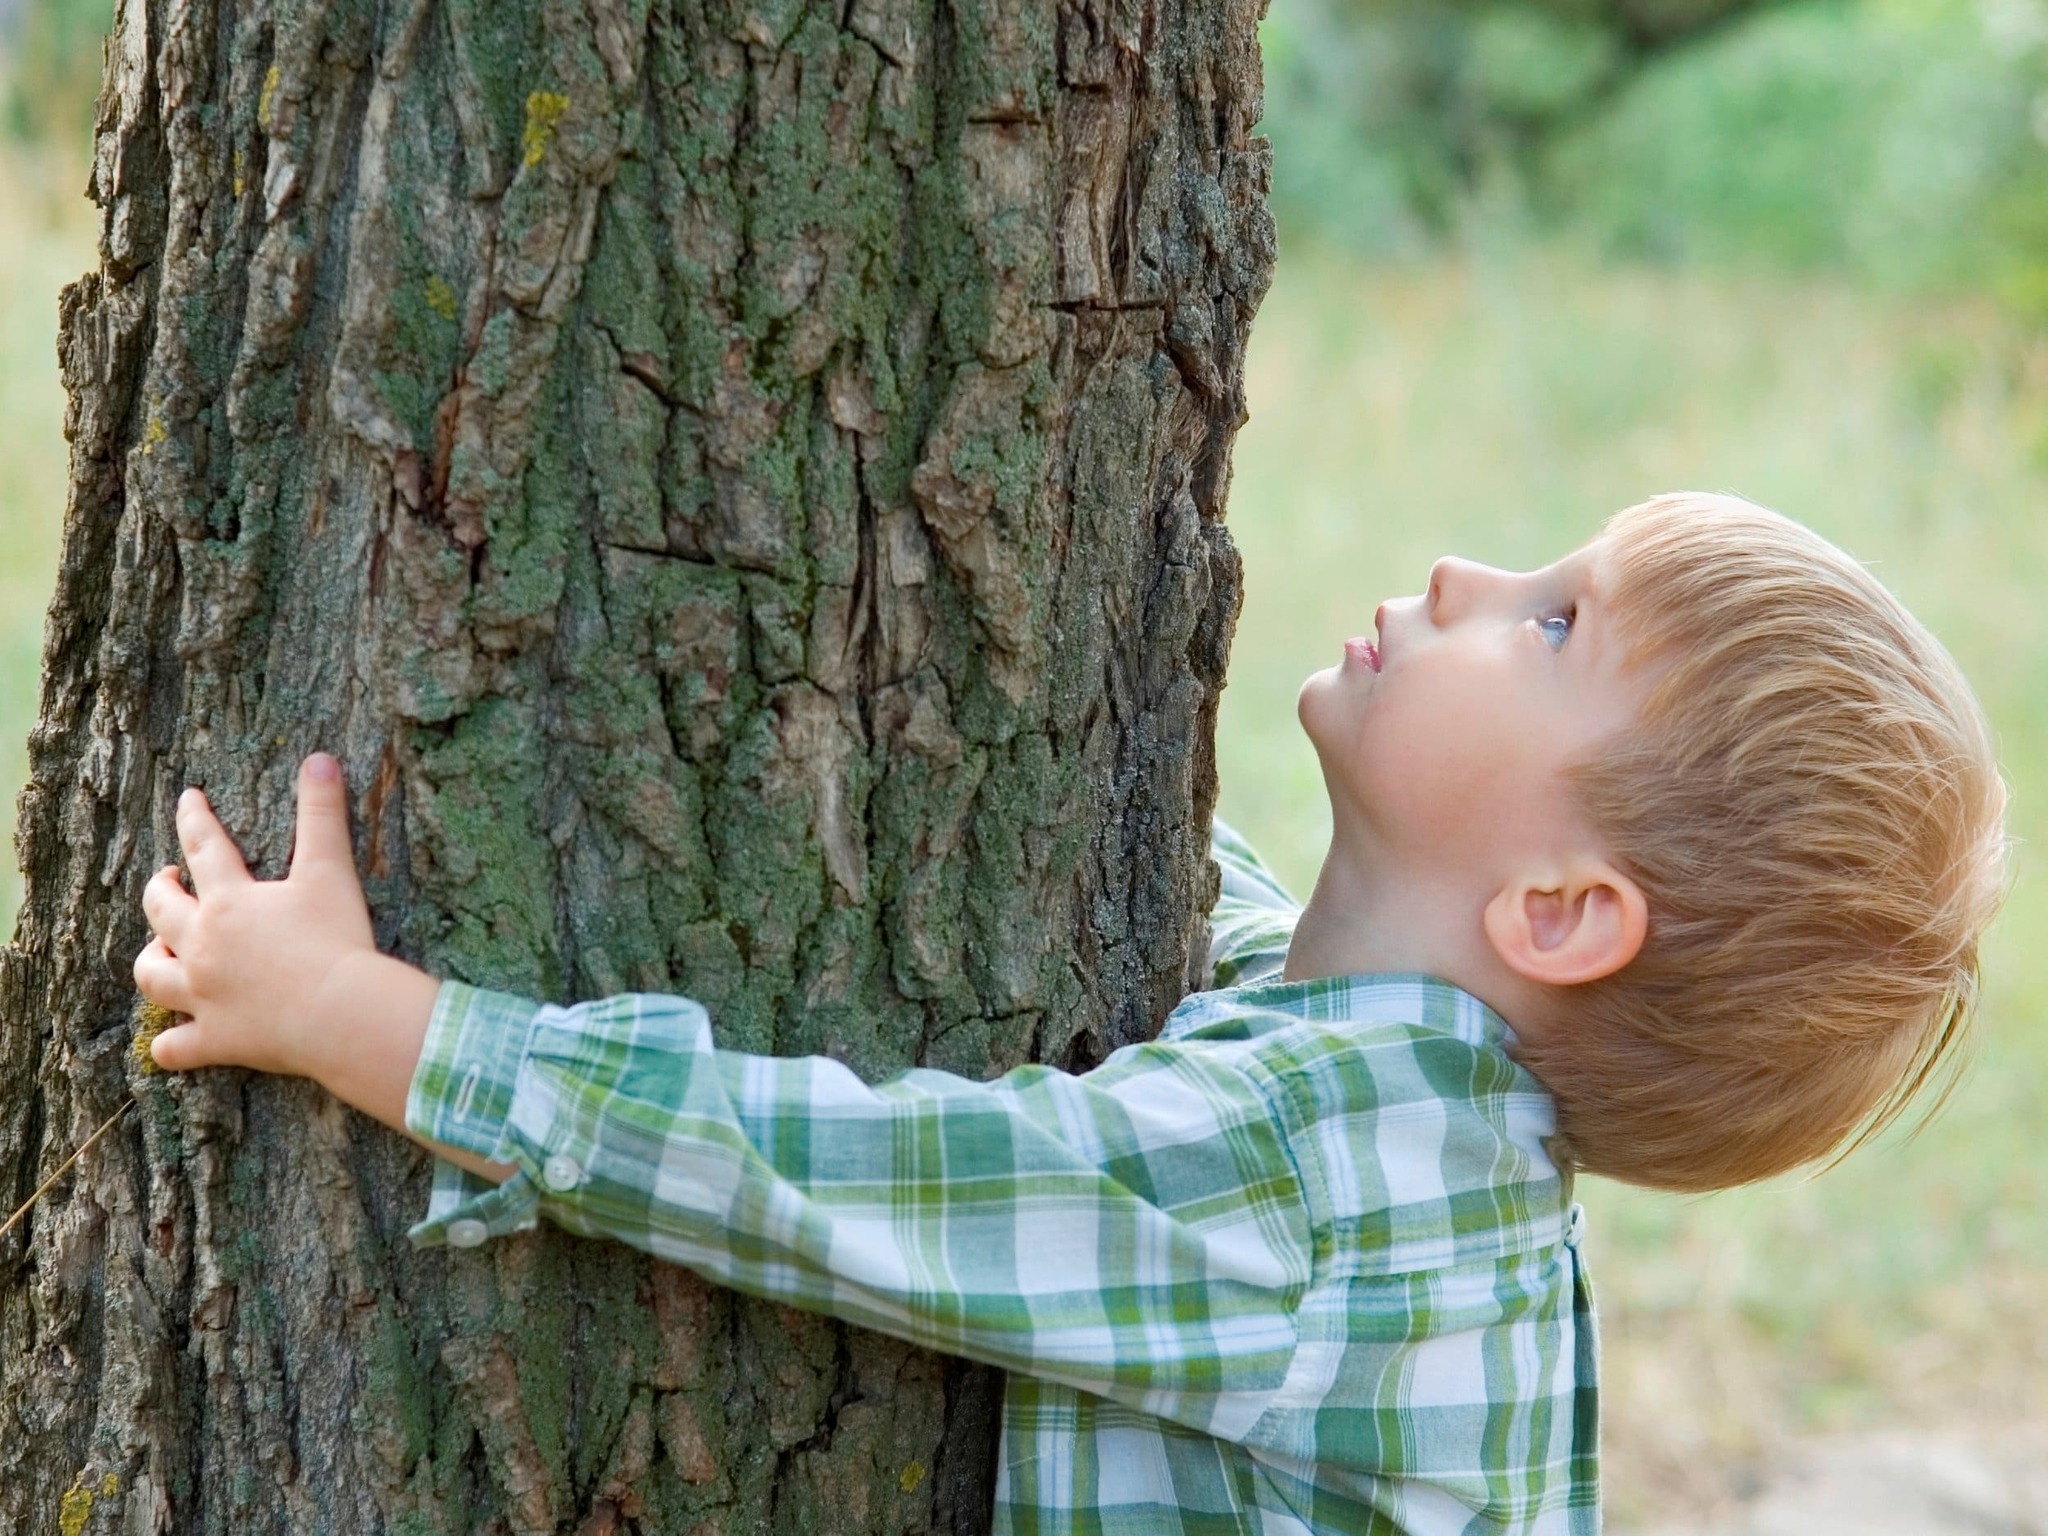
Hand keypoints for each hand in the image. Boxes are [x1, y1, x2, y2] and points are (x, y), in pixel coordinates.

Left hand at [135, 753, 380, 1078]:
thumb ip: (322, 812)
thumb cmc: (336, 940)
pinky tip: (170, 1043)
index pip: (203, 846)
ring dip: (152, 960)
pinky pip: (175, 1048)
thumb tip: (320, 757)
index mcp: (228, 901)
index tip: (188, 799)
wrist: (341, 1014)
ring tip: (160, 952)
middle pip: (160, 911)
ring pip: (152, 976)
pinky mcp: (215, 1040)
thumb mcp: (332, 870)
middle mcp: (202, 946)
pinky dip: (169, 1046)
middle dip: (160, 889)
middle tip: (169, 879)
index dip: (194, 818)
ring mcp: (202, 996)